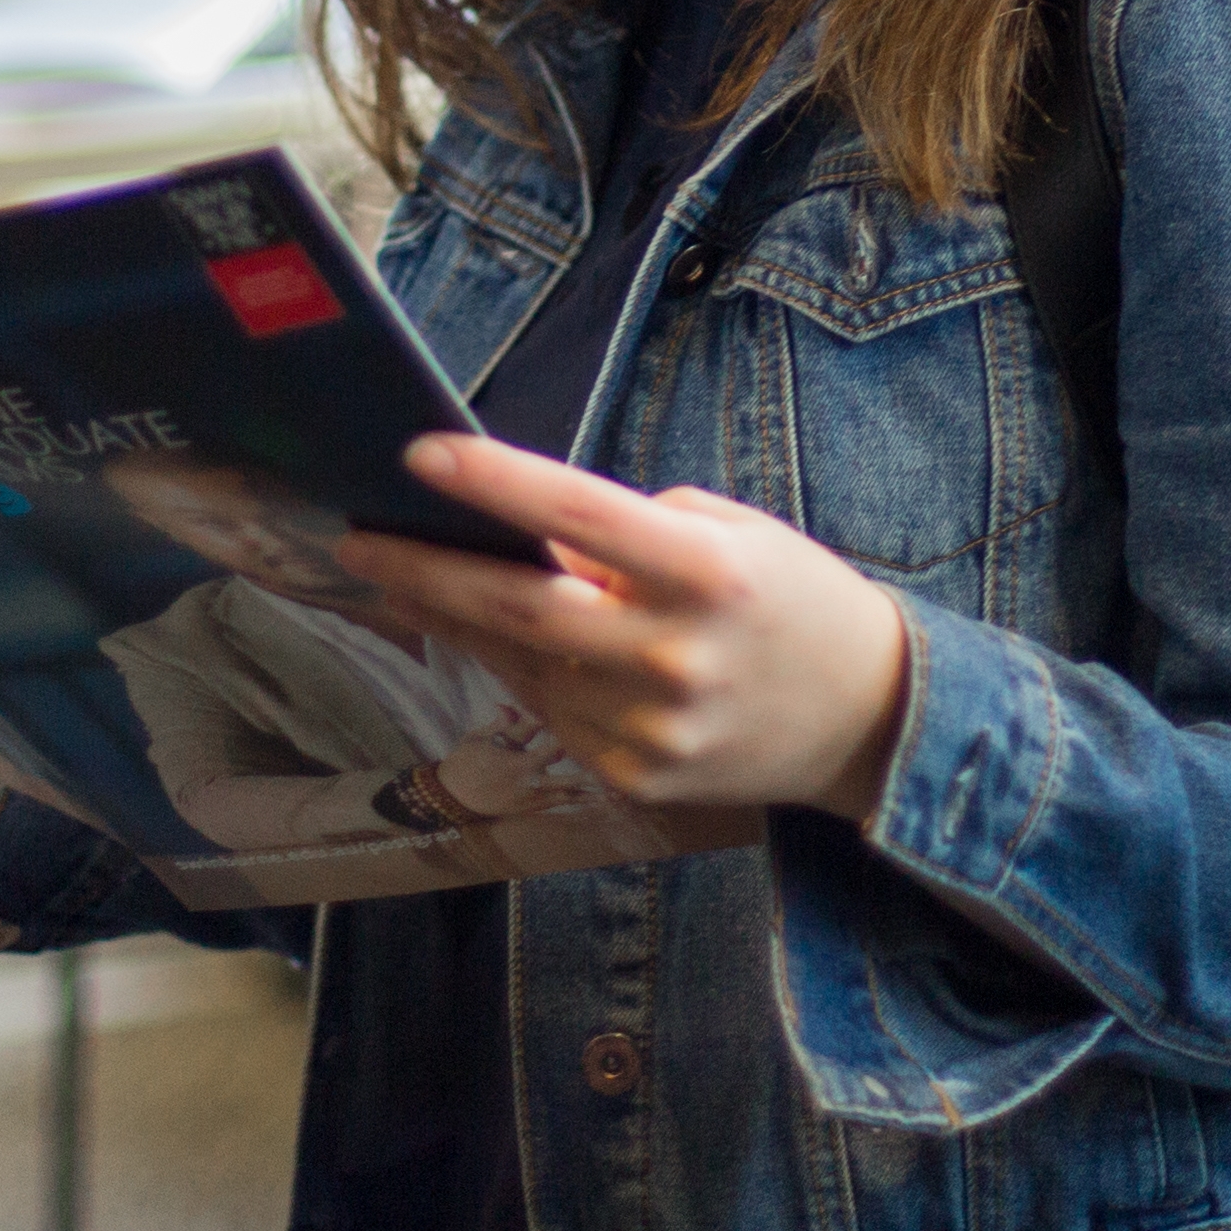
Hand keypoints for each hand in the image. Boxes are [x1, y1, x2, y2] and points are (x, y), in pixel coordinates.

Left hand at [346, 439, 913, 819]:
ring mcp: (653, 728)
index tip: (420, 454)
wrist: (871, 720)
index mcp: (707, 573)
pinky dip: (523, 673)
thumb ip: (630, 534)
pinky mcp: (638, 777)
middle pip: (520, 609)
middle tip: (359, 542)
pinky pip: (553, 714)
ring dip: (465, 623)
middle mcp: (675, 655)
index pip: (579, 515)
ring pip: (525, 667)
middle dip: (427, 573)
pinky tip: (502, 642)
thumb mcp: (732, 535)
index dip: (495, 483)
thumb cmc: (792, 601)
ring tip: (411, 583)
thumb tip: (525, 533)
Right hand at [432, 713, 598, 823]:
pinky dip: (581, 799)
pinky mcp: (532, 806)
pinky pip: (561, 802)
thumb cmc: (466, 760)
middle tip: (610, 752)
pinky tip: (602, 798)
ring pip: (566, 788)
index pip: (538, 735)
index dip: (558, 723)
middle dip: (583, 759)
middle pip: (560, 765)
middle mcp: (525, 775)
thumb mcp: (477, 737)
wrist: (453, 797)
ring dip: (591, 785)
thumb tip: (510, 706)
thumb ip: (500, 724)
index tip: (577, 710)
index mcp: (511, 755)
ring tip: (617, 784)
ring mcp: (530, 793)